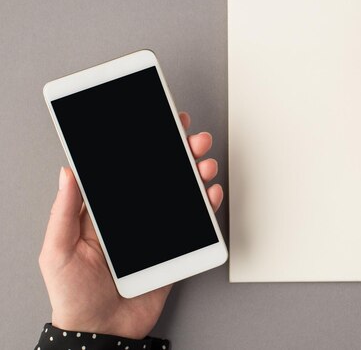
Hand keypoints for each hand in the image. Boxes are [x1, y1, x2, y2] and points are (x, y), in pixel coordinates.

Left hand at [39, 112, 222, 338]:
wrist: (101, 332)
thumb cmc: (73, 296)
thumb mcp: (57, 251)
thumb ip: (63, 213)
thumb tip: (67, 173)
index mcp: (105, 211)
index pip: (128, 170)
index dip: (145, 145)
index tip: (159, 124)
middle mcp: (134, 216)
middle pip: (161, 175)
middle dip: (179, 153)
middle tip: (192, 139)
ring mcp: (156, 231)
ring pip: (181, 194)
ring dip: (197, 174)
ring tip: (205, 164)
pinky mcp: (173, 248)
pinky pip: (194, 223)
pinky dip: (206, 206)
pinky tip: (209, 193)